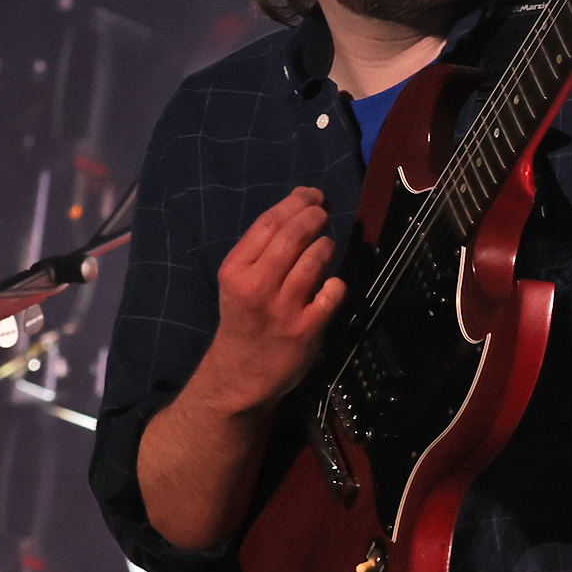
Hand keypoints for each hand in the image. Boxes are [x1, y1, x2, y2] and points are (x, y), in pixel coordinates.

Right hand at [198, 186, 345, 414]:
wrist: (240, 375)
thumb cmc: (245, 319)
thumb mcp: (240, 280)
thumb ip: (265, 248)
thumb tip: (301, 206)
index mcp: (236, 270)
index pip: (269, 222)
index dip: (296, 202)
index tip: (312, 196)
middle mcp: (257, 286)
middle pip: (294, 235)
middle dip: (315, 216)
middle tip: (323, 214)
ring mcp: (283, 308)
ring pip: (316, 258)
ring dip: (327, 246)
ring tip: (325, 247)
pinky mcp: (306, 328)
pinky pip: (333, 291)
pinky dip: (336, 283)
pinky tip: (329, 286)